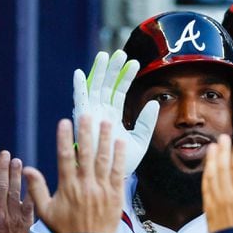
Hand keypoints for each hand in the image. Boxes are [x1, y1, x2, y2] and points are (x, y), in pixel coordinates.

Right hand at [0, 151, 33, 232]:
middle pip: (0, 185)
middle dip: (3, 167)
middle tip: (6, 154)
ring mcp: (11, 218)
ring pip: (14, 191)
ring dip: (16, 174)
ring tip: (17, 161)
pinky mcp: (25, 222)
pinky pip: (29, 202)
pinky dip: (31, 189)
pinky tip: (32, 176)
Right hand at [23, 115, 124, 232]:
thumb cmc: (65, 230)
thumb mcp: (45, 211)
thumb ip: (36, 188)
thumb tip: (27, 169)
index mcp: (68, 187)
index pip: (65, 157)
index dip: (65, 138)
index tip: (65, 122)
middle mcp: (86, 185)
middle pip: (87, 153)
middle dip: (87, 132)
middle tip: (87, 115)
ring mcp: (103, 189)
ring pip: (104, 159)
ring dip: (105, 139)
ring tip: (106, 122)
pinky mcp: (116, 195)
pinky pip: (119, 172)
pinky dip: (119, 157)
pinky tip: (119, 143)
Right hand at [73, 50, 158, 176]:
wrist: (110, 180)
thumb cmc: (123, 164)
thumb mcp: (140, 141)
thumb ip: (146, 122)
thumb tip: (154, 103)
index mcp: (112, 116)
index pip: (119, 91)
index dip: (126, 76)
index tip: (136, 62)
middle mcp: (100, 113)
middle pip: (106, 86)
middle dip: (112, 69)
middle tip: (120, 52)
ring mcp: (91, 117)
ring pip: (94, 89)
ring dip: (98, 72)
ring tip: (105, 55)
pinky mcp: (83, 124)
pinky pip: (79, 103)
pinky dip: (78, 88)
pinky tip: (78, 73)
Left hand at [202, 134, 232, 232]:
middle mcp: (227, 197)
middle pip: (223, 168)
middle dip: (223, 150)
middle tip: (224, 137)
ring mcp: (216, 203)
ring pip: (212, 176)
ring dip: (212, 160)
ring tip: (213, 147)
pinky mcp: (209, 211)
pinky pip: (205, 188)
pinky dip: (206, 175)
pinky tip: (207, 168)